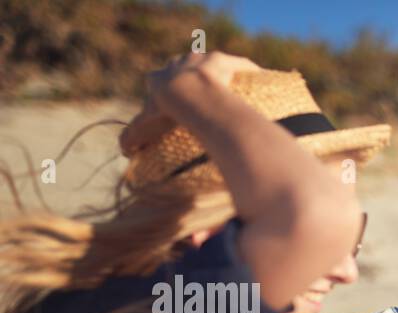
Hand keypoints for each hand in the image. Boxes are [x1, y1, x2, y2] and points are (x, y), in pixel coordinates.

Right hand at [120, 51, 260, 154]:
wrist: (187, 96)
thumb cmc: (166, 111)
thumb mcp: (146, 126)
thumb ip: (134, 138)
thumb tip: (125, 153)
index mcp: (159, 78)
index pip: (158, 81)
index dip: (165, 92)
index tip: (173, 105)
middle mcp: (178, 64)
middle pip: (183, 69)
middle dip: (190, 81)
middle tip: (202, 98)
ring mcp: (201, 60)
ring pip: (209, 62)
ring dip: (217, 73)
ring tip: (227, 88)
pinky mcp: (223, 61)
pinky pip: (238, 64)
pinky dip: (247, 70)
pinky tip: (257, 79)